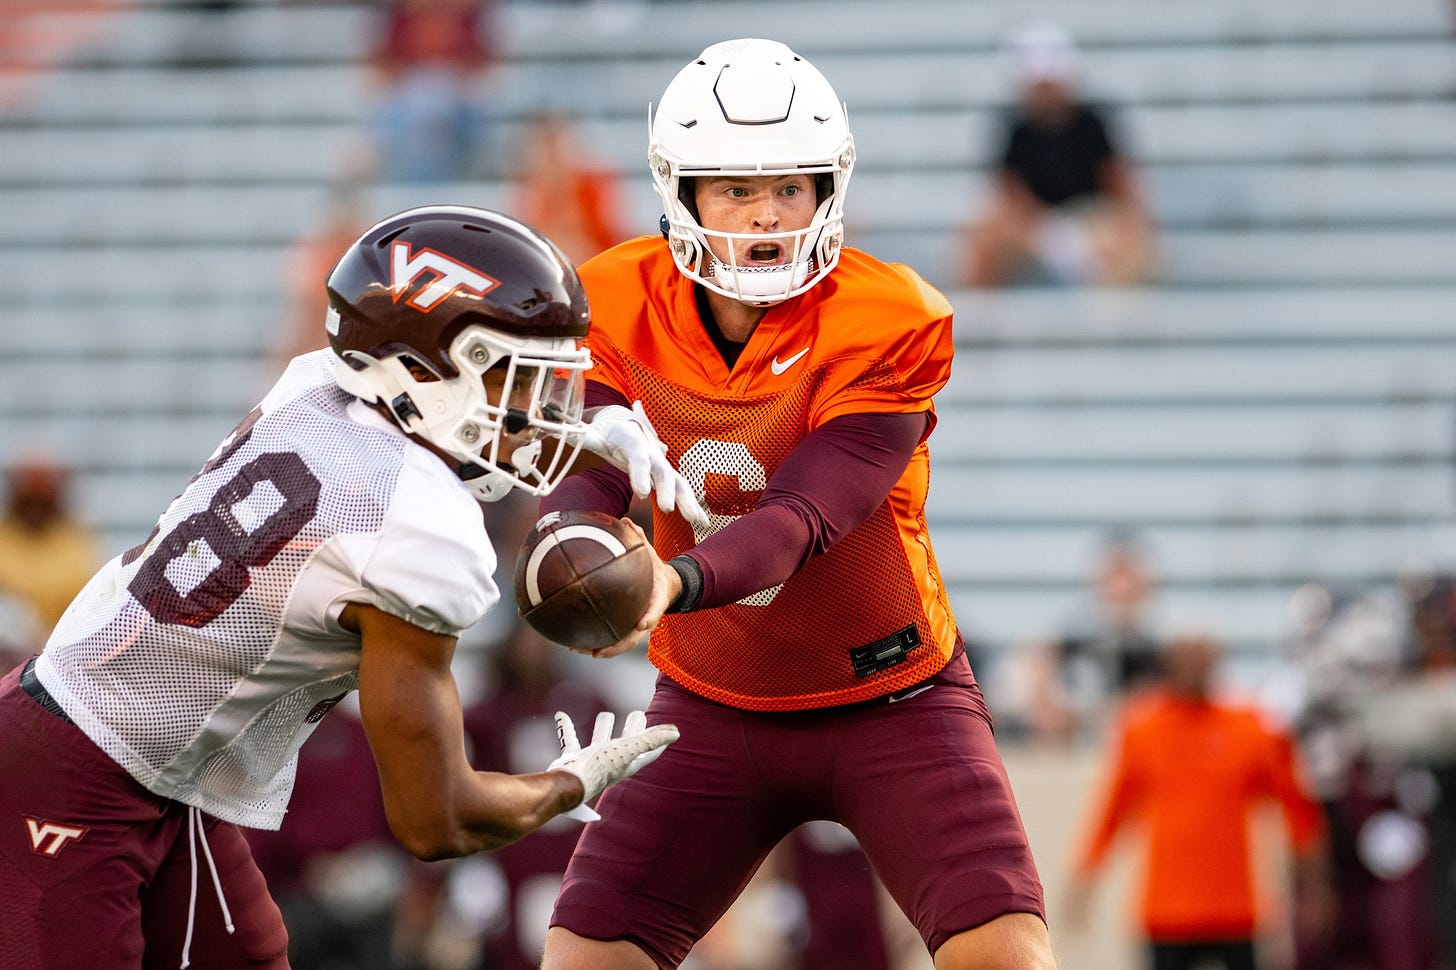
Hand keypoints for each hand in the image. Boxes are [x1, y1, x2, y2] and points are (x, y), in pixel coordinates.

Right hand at [547, 710, 678, 821]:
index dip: (660, 742)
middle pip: (626, 744)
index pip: (649, 752)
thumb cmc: (599, 768)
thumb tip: (676, 733)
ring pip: (599, 741)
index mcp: (627, 763)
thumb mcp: (628, 750)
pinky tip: (561, 715)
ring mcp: (591, 763)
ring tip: (605, 716)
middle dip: (633, 731)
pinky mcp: (571, 761)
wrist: (565, 785)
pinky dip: (567, 728)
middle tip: (638, 715)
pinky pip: (570, 741)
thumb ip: (650, 740)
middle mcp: (611, 764)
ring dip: (602, 729)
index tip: (669, 731)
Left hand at [569, 519, 680, 659]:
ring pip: (620, 643)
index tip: (642, 624)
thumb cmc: (656, 570)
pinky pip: (612, 635)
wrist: (669, 585)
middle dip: (614, 647)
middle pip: (632, 638)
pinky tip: (574, 640)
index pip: (655, 612)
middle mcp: (646, 618)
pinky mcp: (628, 626)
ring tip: (577, 649)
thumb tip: (626, 520)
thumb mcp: (651, 554)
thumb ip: (640, 539)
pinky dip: (596, 639)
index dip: (649, 618)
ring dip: (600, 649)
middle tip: (596, 651)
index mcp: (656, 602)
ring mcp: (637, 625)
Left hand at [575, 401, 708, 529]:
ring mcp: (662, 464)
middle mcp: (652, 453)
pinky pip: (681, 491)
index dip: (640, 474)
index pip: (637, 458)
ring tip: (697, 522)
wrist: (624, 423)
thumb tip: (567, 433)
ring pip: (678, 483)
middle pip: (662, 471)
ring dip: (688, 502)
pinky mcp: (666, 476)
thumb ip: (582, 435)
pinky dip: (692, 506)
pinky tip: (701, 524)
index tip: (642, 492)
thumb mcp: (591, 432)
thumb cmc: (605, 432)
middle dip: (666, 491)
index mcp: (633, 441)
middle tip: (666, 510)